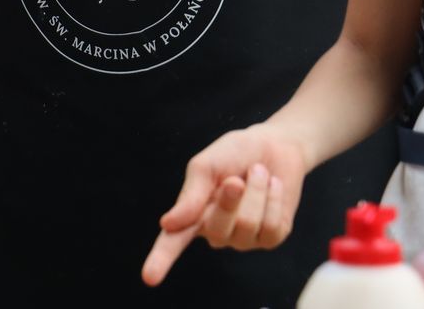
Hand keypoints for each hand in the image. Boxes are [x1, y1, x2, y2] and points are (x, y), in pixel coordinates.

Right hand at [142, 124, 307, 286]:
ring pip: (248, 225)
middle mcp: (215, 232)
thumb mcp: (206, 164)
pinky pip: (271, 226)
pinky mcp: (270, 238)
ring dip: (257, 192)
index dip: (160, 259)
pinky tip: (273, 186)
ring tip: (257, 174)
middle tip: (236, 178)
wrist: (273, 146)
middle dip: (230, 199)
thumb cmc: (233, 154)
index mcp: (192, 214)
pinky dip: (274, 199)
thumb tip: (168, 225)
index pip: (172, 241)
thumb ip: (190, 194)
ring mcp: (243, 239)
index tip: (149, 277)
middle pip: (219, 228)